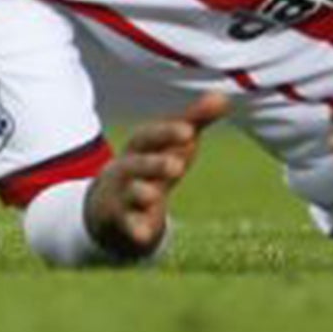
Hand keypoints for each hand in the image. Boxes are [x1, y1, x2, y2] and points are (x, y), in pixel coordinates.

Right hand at [84, 94, 228, 257]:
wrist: (108, 203)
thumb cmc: (149, 166)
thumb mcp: (170, 146)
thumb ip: (194, 121)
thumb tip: (223, 96)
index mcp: (140, 147)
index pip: (150, 137)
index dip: (167, 133)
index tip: (189, 131)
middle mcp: (128, 168)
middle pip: (137, 164)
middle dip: (155, 163)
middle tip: (178, 166)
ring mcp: (123, 196)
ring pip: (131, 193)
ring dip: (141, 193)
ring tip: (154, 195)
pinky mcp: (124, 223)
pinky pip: (128, 226)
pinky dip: (135, 230)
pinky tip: (144, 235)